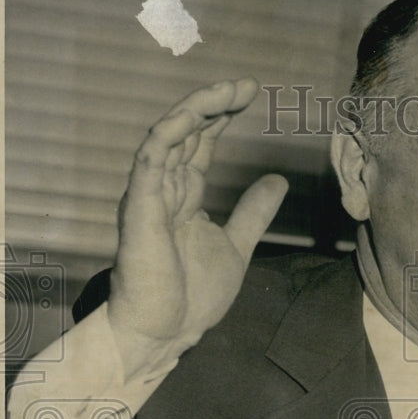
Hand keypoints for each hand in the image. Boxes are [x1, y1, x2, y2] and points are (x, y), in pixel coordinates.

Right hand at [107, 78, 288, 379]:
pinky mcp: (140, 207)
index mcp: (183, 197)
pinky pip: (151, 160)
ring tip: (228, 89)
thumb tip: (277, 179)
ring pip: (168, 136)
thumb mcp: (237, 245)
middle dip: (214, 105)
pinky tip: (194, 113)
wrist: (167, 333)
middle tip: (247, 85)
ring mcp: (149, 196)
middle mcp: (163, 189)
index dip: (221, 117)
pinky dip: (170, 133)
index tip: (251, 96)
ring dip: (196, 109)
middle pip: (186, 133)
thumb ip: (253, 212)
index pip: (200, 144)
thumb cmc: (192, 297)